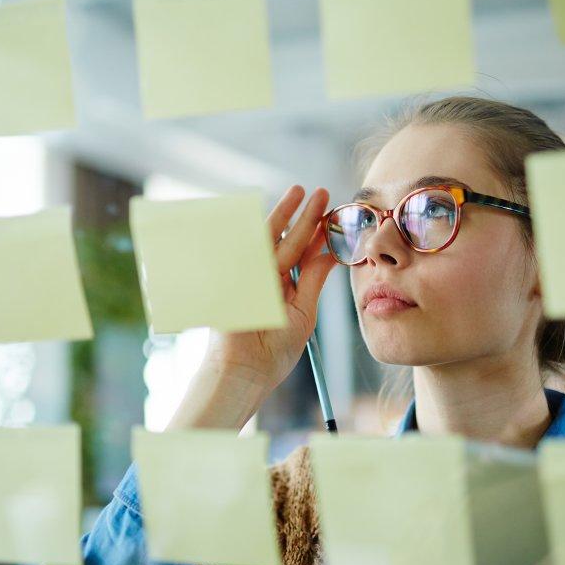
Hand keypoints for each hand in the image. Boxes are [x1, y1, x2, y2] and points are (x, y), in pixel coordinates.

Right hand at [204, 184, 336, 392]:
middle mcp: (267, 278)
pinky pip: (245, 249)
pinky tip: (270, 211)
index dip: (316, 234)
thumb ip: (313, 281)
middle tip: (320, 193)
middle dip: (304, 216)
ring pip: (269, 239)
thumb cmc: (273, 351)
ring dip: (284, 215)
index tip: (331, 214)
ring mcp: (249, 277)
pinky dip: (256, 229)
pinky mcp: (233, 279)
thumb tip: (329, 254)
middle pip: (287, 239)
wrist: (245, 371)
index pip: (302, 253)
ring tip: (299, 194)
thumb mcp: (303, 312)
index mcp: (284, 286)